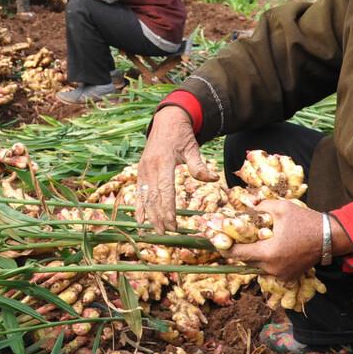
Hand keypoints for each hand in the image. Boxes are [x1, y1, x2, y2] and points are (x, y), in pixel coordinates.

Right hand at [135, 106, 216, 232]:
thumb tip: (213, 179)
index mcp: (163, 162)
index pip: (165, 191)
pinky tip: (140, 220)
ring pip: (145, 197)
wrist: (166, 120)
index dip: (168, 209)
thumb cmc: (181, 135)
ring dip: (150, 215)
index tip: (173, 224)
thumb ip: (199, 165)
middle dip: (160, 217)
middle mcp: (150, 167)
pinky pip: (138, 192)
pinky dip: (139, 206)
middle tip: (167, 233)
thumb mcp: (192, 147)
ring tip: (157, 230)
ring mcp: (143, 170)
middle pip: (153, 198)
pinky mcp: (141, 171)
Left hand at [226, 200, 322, 281]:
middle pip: (246, 261)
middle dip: (238, 250)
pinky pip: (268, 269)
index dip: (225, 247)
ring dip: (252, 255)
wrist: (329, 237)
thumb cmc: (305, 221)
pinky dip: (265, 260)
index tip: (218, 240)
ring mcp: (280, 275)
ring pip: (257, 266)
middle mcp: (272, 268)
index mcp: (268, 253)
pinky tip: (266, 248)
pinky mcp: (287, 277)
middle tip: (232, 238)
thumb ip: (260, 207)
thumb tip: (245, 207)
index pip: (238, 254)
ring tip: (250, 241)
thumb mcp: (281, 207)